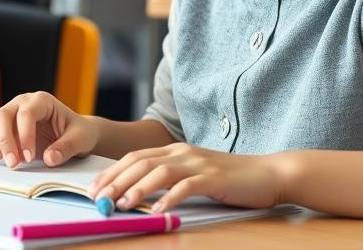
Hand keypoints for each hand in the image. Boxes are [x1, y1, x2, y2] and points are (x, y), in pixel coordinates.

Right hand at [0, 91, 98, 167]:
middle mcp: (21, 103)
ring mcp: (9, 113)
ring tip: (1, 160)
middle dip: (5, 141)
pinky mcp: (0, 126)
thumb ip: (67, 147)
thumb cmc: (78, 133)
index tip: (29, 158)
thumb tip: (49, 158)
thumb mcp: (81, 139)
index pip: (26, 114)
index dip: (25, 136)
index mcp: (41, 101)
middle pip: (3, 116)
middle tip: (14, 164)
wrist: (73, 135)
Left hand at [89, 143, 283, 213]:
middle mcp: (182, 153)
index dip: (111, 172)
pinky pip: (186, 187)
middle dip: (116, 180)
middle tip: (99, 198)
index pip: (134, 157)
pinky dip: (169, 199)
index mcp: (174, 150)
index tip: (93, 188)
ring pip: (159, 172)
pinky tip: (157, 211)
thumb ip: (169, 180)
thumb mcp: (193, 174)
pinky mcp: (214, 178)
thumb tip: (136, 196)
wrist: (268, 173)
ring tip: (121, 204)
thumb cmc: (229, 179)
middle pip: (140, 163)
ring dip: (137, 188)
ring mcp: (198, 163)